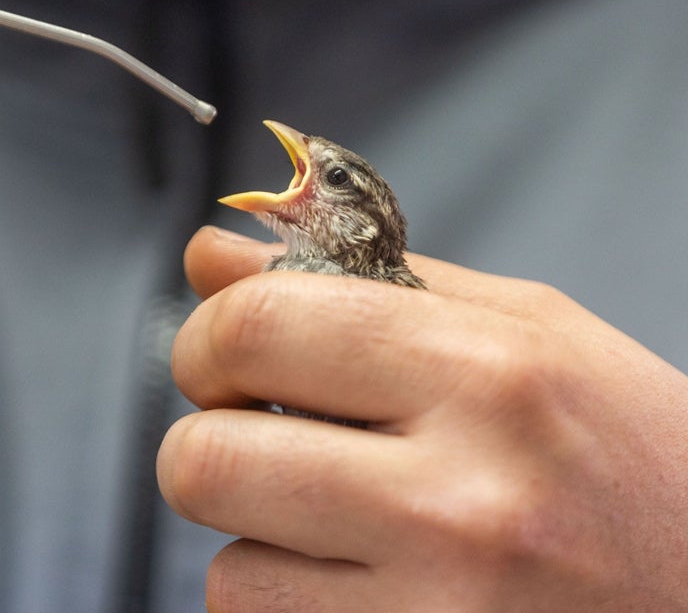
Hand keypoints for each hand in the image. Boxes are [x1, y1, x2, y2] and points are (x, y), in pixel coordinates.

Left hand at [159, 226, 687, 609]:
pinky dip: (296, 609)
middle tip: (261, 440)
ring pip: (227, 576)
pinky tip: (372, 584)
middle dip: (209, 445)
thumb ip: (355, 281)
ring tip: (344, 526)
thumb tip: (208, 256)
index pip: (255, 329)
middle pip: (205, 462)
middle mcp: (462, 501)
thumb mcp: (520, 331)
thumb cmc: (629, 457)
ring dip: (261, 543)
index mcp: (487, 374)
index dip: (206, 340)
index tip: (223, 357)